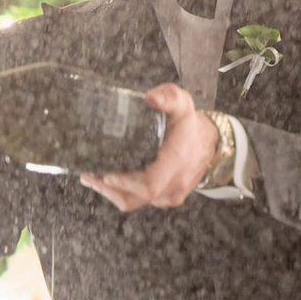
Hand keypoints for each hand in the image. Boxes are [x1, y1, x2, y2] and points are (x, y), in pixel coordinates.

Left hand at [80, 83, 220, 213]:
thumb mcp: (183, 104)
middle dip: (108, 189)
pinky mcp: (168, 199)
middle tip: (88, 176)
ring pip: (135, 202)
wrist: (212, 144)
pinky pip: (141, 201)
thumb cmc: (191, 125)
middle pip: (135, 198)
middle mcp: (175, 183)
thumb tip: (150, 98)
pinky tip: (113, 181)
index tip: (104, 175)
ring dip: (112, 193)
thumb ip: (169, 96)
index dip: (124, 184)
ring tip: (93, 180)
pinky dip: (125, 193)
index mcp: (176, 161)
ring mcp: (171, 195)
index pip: (149, 184)